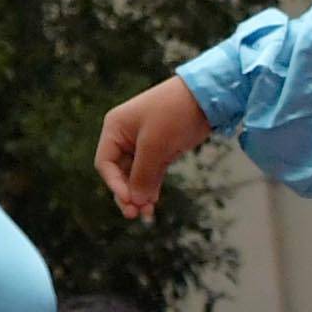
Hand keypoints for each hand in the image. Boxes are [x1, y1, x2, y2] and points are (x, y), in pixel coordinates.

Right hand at [93, 74, 216, 221]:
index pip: (106, 164)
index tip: (129, 201)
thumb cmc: (173, 113)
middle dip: (127, 193)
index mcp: (115, 129)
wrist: (206, 96)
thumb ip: (143, 175)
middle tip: (134, 214)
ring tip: (146, 213)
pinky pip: (150, 172)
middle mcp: (125, 136)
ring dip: (140, 193)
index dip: (115, 185)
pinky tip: (152, 201)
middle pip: (119, 172)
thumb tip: (136, 201)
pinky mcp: (161, 149)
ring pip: (136, 175)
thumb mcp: (155, 145)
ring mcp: (144, 143)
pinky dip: (151, 187)